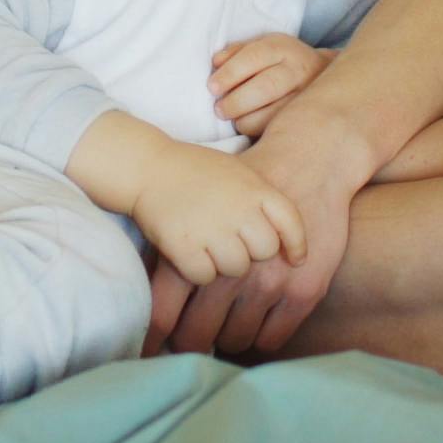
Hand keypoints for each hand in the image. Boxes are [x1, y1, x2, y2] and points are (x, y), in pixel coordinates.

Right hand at [127, 138, 307, 284]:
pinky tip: (189, 252)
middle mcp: (238, 208)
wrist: (146, 166)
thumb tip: (288, 245)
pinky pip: (206, 276)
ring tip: (207, 244)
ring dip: (223, 263)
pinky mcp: (185, 246)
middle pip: (265, 251)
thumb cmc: (195, 171)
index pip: (290, 223)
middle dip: (250, 252)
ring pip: (237, 268)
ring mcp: (212, 228)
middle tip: (230, 242)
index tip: (294, 259)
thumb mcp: (238, 173)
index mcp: (254, 187)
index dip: (296, 245)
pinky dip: (198, 270)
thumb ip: (261, 201)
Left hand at [150, 117, 367, 357]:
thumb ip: (172, 246)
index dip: (154, 338)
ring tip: (227, 329)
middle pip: (197, 334)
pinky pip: (274, 337)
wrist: (306, 159)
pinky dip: (262, 339)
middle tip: (193, 342)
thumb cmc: (242, 185)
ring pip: (236, 337)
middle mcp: (230, 272)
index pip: (164, 314)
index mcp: (197, 250)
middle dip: (192, 343)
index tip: (151, 350)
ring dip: (229, 338)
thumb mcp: (197, 207)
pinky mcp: (303, 290)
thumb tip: (146, 289)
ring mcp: (267, 283)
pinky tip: (257, 327)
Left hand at [207, 33, 330, 137]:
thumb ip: (237, 52)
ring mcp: (306, 96)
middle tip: (219, 109)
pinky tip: (248, 123)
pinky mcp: (306, 118)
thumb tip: (216, 63)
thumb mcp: (261, 48)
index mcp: (282, 47)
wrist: (323, 75)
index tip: (212, 87)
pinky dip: (256, 130)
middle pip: (266, 87)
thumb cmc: (279, 62)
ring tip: (232, 117)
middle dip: (236, 101)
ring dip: (244, 119)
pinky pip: (277, 129)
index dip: (230, 73)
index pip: (254, 57)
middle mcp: (298, 69)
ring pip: (272, 114)